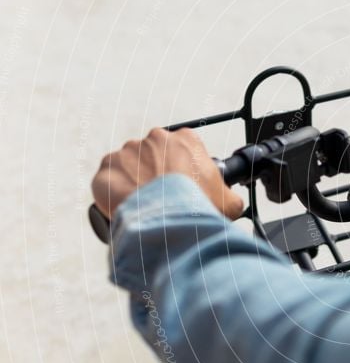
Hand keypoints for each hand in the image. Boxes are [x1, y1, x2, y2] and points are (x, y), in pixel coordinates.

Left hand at [91, 128, 243, 219]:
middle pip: (153, 157)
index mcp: (186, 140)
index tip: (183, 188)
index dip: (183, 171)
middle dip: (155, 176)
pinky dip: (112, 196)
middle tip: (164, 201)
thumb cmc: (202, 209)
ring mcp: (128, 152)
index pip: (183, 150)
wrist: (171, 223)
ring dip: (133, 185)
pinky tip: (126, 211)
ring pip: (128, 168)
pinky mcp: (106, 169)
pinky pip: (107, 182)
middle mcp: (155, 139)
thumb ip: (229, 195)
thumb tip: (229, 202)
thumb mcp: (231, 202)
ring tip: (144, 210)